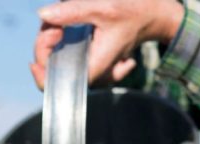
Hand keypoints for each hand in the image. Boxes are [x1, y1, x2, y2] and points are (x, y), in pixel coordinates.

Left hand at [30, 0, 184, 89]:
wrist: (156, 14)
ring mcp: (92, 65)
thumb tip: (43, 14)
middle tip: (55, 22)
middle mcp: (92, 70)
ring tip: (60, 23)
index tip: (49, 35)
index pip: (56, 80)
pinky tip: (63, 29)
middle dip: (47, 42)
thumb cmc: (137, 10)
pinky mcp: (91, 56)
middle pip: (54, 66)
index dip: (43, 63)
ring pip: (59, 56)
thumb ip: (73, 11)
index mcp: (96, 65)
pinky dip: (61, 38)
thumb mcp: (104, 6)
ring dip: (53, 37)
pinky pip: (67, 52)